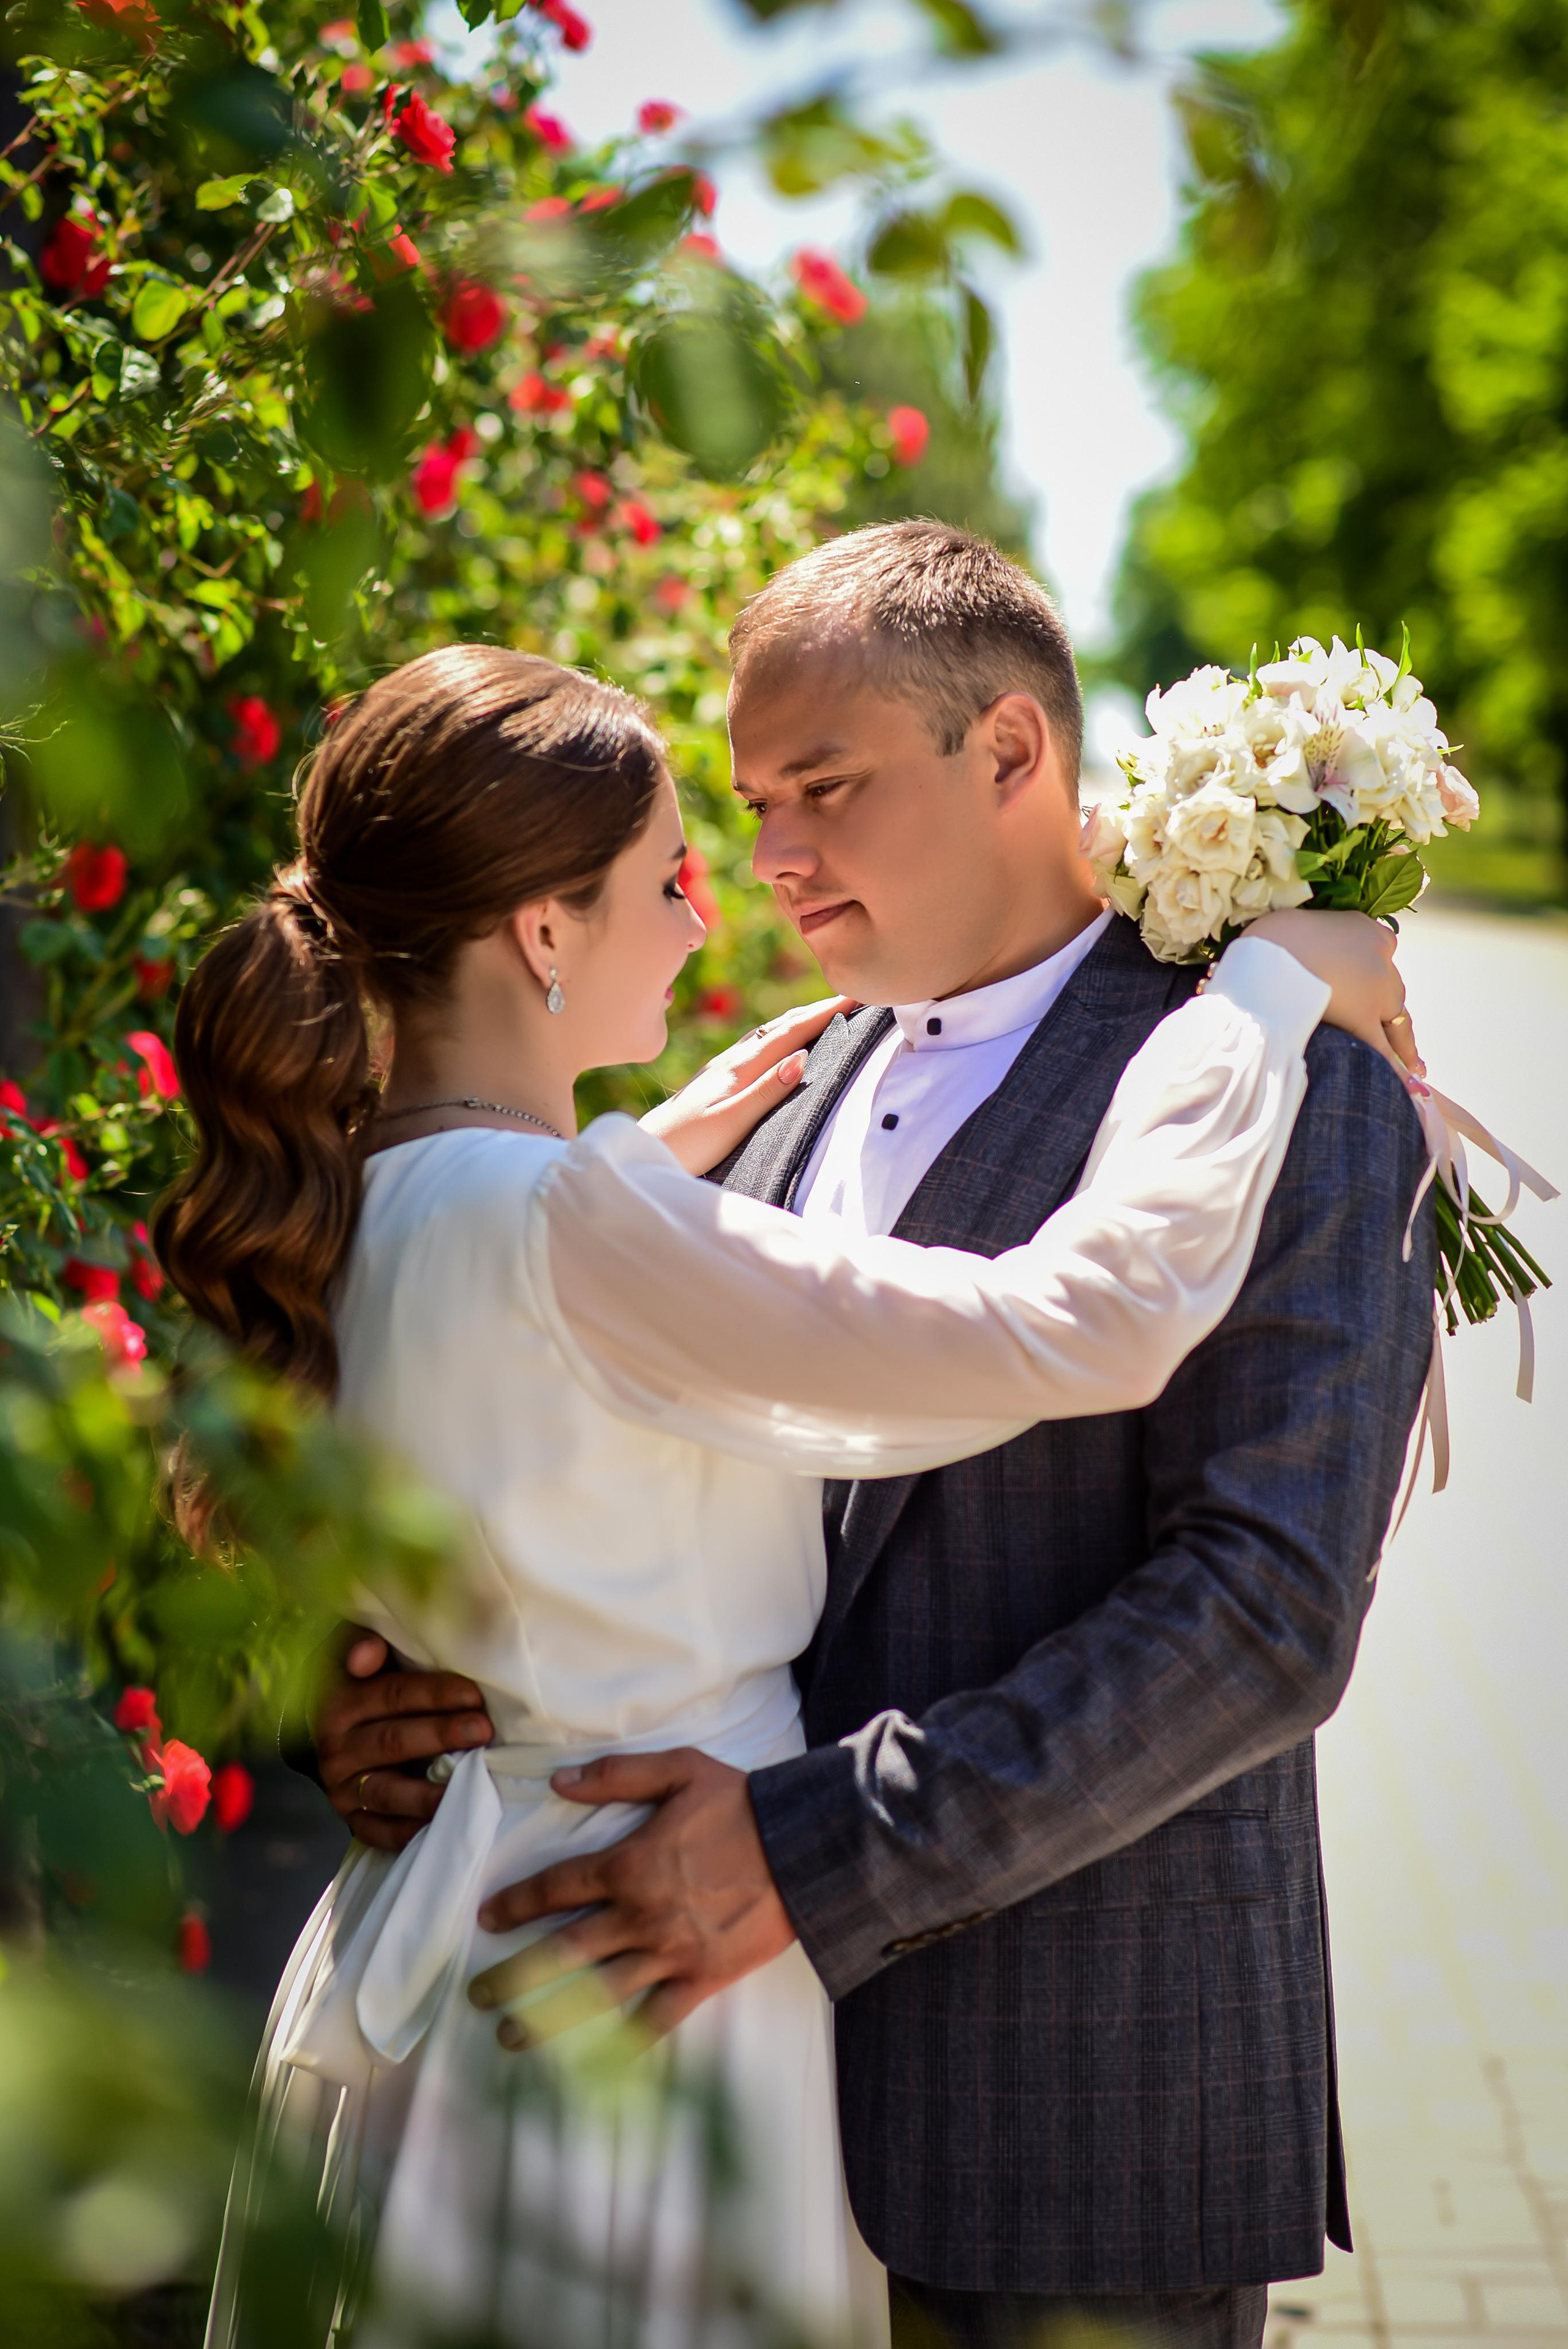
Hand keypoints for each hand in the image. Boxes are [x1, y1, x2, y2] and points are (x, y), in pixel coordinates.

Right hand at [312, 1626, 492, 1851]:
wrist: (328, 1734)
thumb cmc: (362, 1685)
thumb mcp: (359, 1656)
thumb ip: (366, 1644)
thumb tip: (366, 1655)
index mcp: (338, 1702)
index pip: (392, 1695)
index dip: (434, 1693)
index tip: (474, 1694)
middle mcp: (335, 1748)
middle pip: (394, 1741)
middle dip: (442, 1735)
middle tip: (483, 1730)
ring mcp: (342, 1789)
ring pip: (388, 1791)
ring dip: (431, 1790)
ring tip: (472, 1784)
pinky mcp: (351, 1819)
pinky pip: (380, 1832)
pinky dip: (411, 1832)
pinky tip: (444, 1823)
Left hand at [468, 1748, 794, 2042]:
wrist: (805, 1847)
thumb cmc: (742, 1804)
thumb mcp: (679, 1770)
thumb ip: (616, 1775)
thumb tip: (558, 1782)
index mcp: (628, 1864)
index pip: (556, 1887)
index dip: (516, 1904)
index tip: (488, 1919)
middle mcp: (638, 1915)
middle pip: (562, 1951)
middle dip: (514, 1976)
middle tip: (478, 1995)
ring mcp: (669, 1952)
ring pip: (596, 1993)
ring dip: (549, 2019)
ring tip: (512, 2038)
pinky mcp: (701, 1979)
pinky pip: (655, 2018)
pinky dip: (624, 2042)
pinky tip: (596, 2061)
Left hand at [639, 997, 852, 1175]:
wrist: (645, 1152)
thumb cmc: (687, 1145)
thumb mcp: (731, 1122)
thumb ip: (766, 1091)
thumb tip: (802, 1056)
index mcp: (738, 1068)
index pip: (789, 1032)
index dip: (823, 1013)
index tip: (855, 997)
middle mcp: (729, 1060)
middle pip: (778, 1026)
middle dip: (814, 1010)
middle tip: (849, 996)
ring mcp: (719, 1068)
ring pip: (764, 1034)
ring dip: (794, 1020)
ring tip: (820, 1013)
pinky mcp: (711, 1080)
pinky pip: (752, 1046)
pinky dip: (774, 1036)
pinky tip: (774, 1043)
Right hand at [1247, 908, 1422, 1079]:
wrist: (1269, 947)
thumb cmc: (1269, 936)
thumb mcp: (1295, 929)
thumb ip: (1307, 944)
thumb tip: (1290, 958)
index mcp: (1363, 927)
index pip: (1379, 953)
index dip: (1376, 976)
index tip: (1376, 988)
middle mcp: (1378, 952)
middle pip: (1392, 989)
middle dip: (1392, 1014)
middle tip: (1401, 1036)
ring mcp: (1376, 985)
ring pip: (1397, 1020)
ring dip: (1403, 1045)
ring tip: (1413, 1068)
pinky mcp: (1363, 1014)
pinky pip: (1383, 1046)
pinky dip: (1397, 1068)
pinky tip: (1409, 1087)